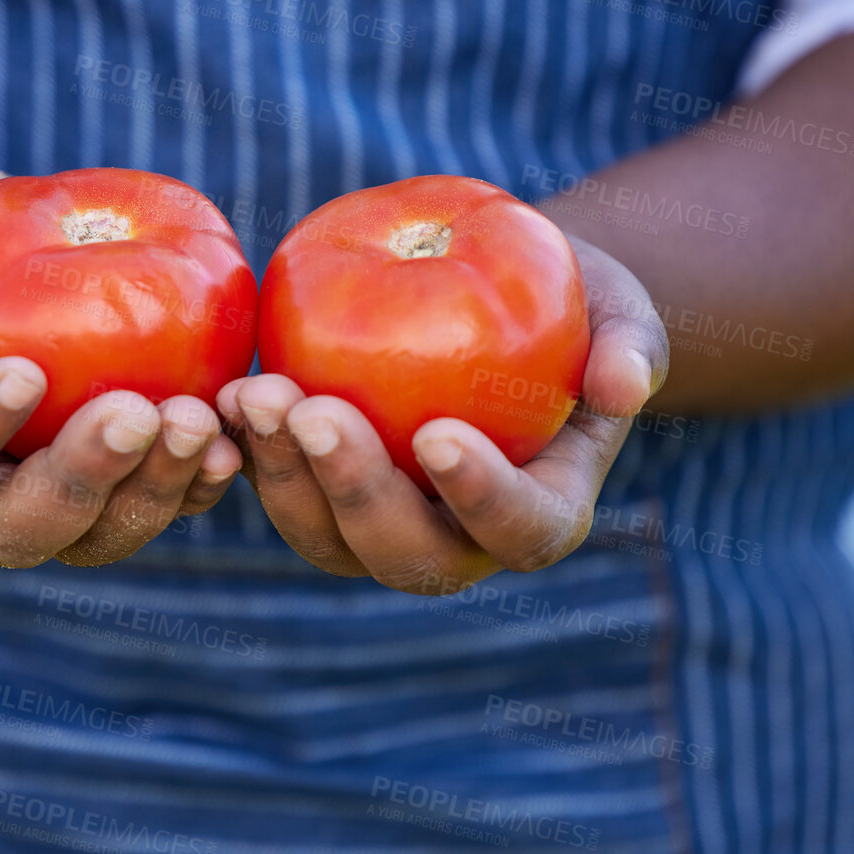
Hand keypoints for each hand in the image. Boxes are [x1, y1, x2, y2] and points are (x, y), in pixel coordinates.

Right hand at [0, 160, 242, 567]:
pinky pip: (157, 504)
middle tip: (136, 413)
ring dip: (153, 490)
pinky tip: (230, 433)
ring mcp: (47, 499)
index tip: (24, 372)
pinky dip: (196, 481)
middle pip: (18, 529)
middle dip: (82, 482)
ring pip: (98, 536)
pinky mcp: (116, 481)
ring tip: (195, 420)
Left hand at [217, 235, 668, 593]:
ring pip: (324, 536)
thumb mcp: (618, 311)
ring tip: (256, 394)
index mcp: (540, 512)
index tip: (438, 434)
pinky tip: (221, 395)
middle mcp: (457, 541)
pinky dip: (246, 451)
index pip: (518, 529)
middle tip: (318, 412)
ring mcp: (379, 526)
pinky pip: (278, 488)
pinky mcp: (318, 490)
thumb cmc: (571, 307)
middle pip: (404, 553)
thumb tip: (624, 383)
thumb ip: (631, 345)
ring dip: (285, 474)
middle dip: (356, 491)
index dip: (480, 497)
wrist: (492, 301)